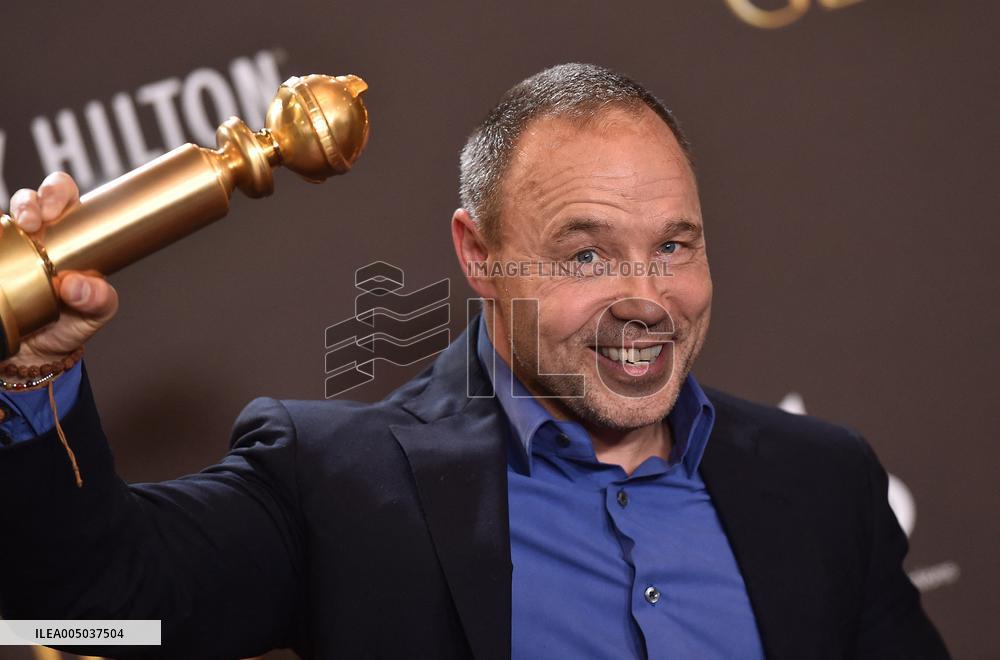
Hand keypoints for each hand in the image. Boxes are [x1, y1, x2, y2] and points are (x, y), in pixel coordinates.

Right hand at [1, 172, 118, 366]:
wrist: (37, 352)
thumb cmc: (72, 322)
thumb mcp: (96, 311)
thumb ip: (98, 299)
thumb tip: (76, 284)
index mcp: (70, 235)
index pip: (64, 197)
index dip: (57, 192)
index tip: (54, 209)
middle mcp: (38, 235)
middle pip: (29, 199)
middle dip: (29, 200)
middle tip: (33, 219)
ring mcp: (10, 247)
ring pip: (2, 217)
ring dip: (5, 217)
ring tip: (14, 228)